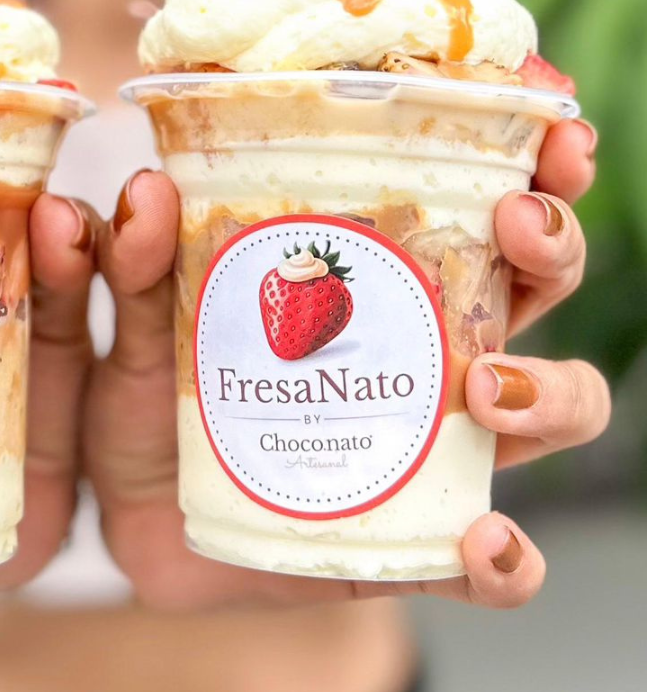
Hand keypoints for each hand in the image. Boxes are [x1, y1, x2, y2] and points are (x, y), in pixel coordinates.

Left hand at [82, 117, 606, 609]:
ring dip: (551, 389)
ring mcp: (429, 448)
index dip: (534, 164)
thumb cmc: (156, 404)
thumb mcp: (139, 326)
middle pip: (534, 288)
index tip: (553, 125)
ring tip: (487, 385)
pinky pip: (493, 565)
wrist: (137, 519)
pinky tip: (480, 540)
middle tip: (517, 224)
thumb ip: (137, 266)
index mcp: (376, 281)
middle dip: (553, 246)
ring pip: (552, 408)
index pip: (474, 204)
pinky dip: (506, 559)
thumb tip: (146, 188)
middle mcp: (423, 353)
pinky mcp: (412, 541)